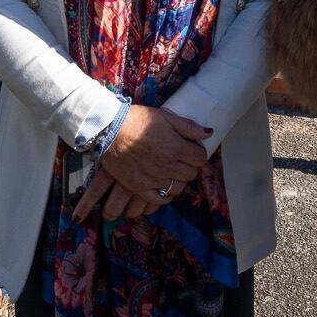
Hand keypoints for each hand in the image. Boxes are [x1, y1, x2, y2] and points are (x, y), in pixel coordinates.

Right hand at [72, 105, 208, 220]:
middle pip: (190, 174)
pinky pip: (160, 199)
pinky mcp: (139, 188)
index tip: (190, 149)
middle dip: (189, 166)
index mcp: (176, 148)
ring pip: (178, 188)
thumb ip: (188, 127)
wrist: (108, 130)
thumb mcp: (165, 117)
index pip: (200, 158)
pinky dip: (165, 194)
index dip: (197, 153)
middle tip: (179, 158)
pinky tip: (162, 185)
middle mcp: (168, 167)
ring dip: (178, 180)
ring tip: (170, 170)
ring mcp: (154, 180)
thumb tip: (208, 133)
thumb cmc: (136, 120)